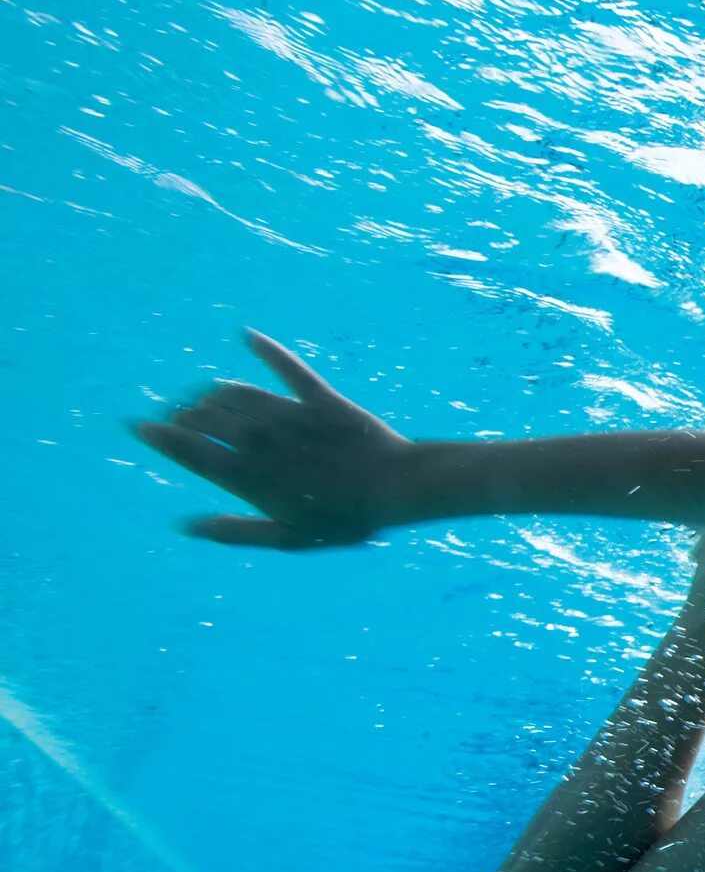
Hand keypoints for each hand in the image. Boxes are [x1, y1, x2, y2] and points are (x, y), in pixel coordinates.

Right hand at [129, 328, 415, 547]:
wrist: (397, 488)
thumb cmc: (343, 519)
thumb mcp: (288, 536)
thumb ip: (236, 531)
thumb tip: (188, 526)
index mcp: (250, 476)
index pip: (191, 451)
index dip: (161, 437)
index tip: (140, 427)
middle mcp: (263, 441)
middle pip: (207, 418)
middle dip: (185, 416)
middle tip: (181, 419)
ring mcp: (291, 416)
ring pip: (237, 394)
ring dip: (214, 393)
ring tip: (205, 398)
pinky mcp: (321, 398)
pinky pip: (289, 368)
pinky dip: (266, 349)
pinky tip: (246, 334)